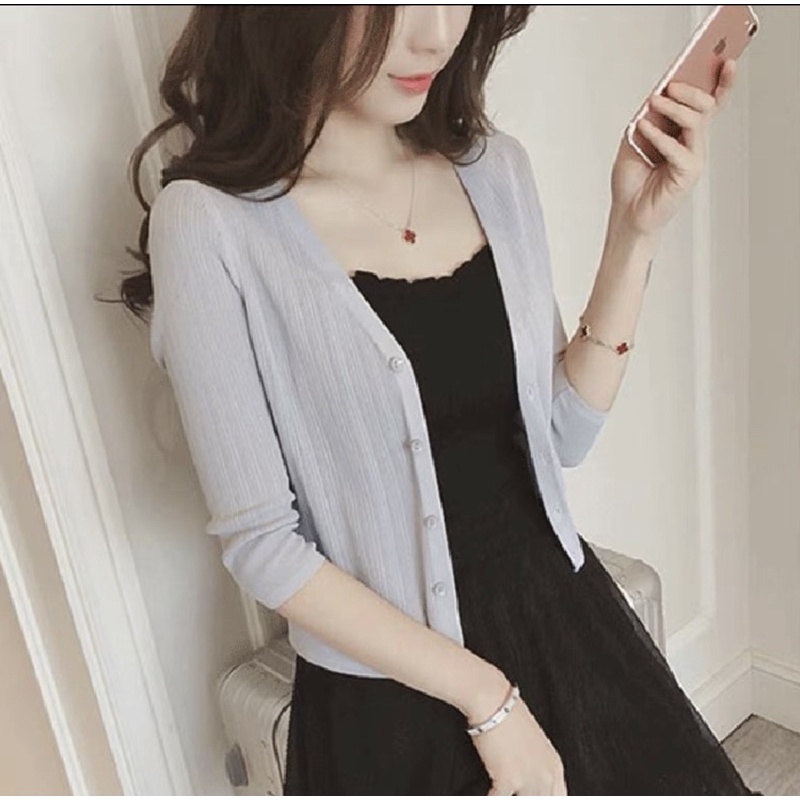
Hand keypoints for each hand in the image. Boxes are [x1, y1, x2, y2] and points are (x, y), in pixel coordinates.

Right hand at [467, 693, 566, 795]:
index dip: (545, 796)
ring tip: (500, 787)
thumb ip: (538, 766)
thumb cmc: (510, 715)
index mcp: (555, 766)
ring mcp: (528, 779)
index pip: (560, 797)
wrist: (494, 702)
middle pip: (542, 799)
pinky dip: (490, 795)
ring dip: (510, 794)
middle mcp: (546, 775)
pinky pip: (498, 798)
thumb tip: (530, 782)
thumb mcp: (535, 743)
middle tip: (513, 788)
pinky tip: (486, 791)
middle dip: (526, 795)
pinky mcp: (508, 780)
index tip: (532, 793)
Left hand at [610, 58, 737, 236]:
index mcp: (683, 133)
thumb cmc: (631, 180)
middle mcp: (692, 144)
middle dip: (690, 91)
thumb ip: (646, 118)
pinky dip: (659, 136)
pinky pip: (678, 149)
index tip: (725, 60)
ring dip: (674, 108)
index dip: (721, 83)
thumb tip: (657, 95)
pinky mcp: (688, 174)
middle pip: (706, 107)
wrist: (626, 213)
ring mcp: (693, 158)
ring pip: (696, 122)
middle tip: (670, 86)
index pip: (708, 104)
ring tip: (655, 102)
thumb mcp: (633, 140)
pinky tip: (643, 129)